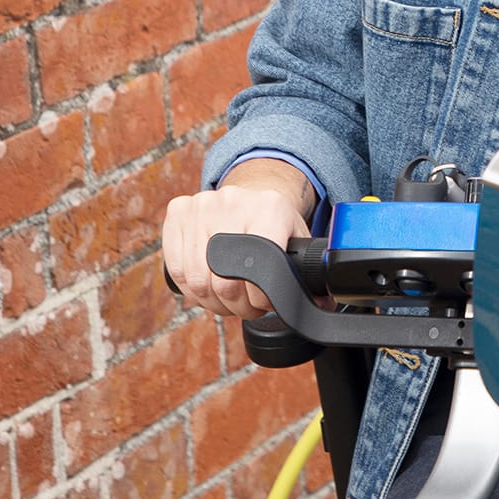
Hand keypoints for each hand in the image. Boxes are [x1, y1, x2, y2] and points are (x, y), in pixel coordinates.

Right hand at [161, 159, 313, 318]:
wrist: (252, 191)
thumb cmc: (276, 222)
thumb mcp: (297, 238)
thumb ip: (310, 269)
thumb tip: (322, 303)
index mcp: (270, 209)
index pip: (259, 269)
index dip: (260, 299)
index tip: (265, 305)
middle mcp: (233, 202)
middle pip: (224, 281)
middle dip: (236, 306)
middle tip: (247, 308)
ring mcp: (202, 205)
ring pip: (196, 280)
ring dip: (211, 302)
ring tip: (227, 301)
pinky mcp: (179, 211)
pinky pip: (176, 268)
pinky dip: (189, 289)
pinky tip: (205, 288)